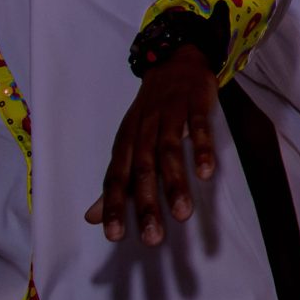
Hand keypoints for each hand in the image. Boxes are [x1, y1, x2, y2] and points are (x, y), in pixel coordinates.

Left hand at [87, 46, 217, 245]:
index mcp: (126, 141)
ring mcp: (170, 115)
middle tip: (153, 238)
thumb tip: (92, 217)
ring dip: (175, 183)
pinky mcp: (195, 103)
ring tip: (182, 214)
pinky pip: (198, 127)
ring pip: (169, 152)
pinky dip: (201, 148)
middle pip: (142, 170)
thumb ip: (116, 181)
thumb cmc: (152, 111)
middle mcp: (144, 129)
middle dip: (146, 204)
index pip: (116, 177)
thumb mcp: (130, 142)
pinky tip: (206, 172)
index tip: (115, 236)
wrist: (175, 62)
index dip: (114, 206)